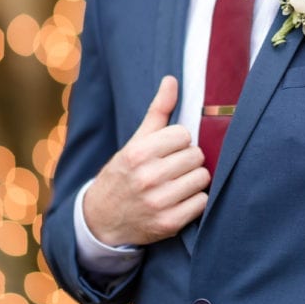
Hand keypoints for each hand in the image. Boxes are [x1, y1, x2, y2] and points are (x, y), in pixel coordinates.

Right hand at [83, 75, 209, 245]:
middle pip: (196, 156)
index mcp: (139, 153)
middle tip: (173, 168)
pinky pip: (202, 202)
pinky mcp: (169, 223)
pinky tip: (180, 200)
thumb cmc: (124, 173)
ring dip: (194, 180)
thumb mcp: (135, 142)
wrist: (102, 219)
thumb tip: (172, 80)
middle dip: (188, 160)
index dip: (179, 142)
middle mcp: (148, 177)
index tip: (168, 150)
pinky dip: (196, 201)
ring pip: (202, 178)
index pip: (184, 134)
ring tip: (177, 183)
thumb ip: (157, 111)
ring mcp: (159, 202)